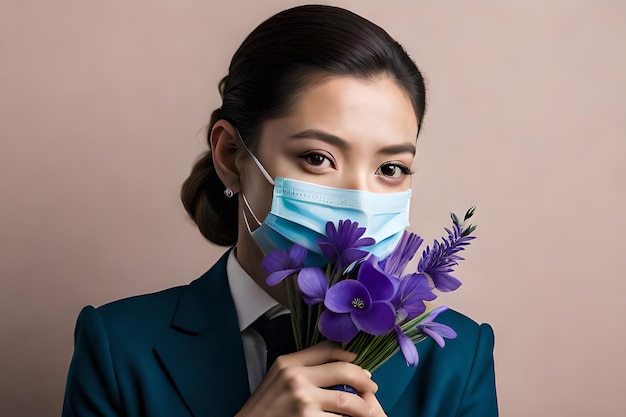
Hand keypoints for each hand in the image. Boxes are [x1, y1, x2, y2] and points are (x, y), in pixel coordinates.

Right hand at [236, 341, 386, 416]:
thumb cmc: (264, 408)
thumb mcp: (276, 379)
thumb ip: (301, 369)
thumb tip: (335, 363)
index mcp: (288, 362)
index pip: (326, 349)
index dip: (348, 354)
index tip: (358, 362)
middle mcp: (296, 377)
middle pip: (343, 370)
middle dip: (364, 379)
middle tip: (372, 388)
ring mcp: (302, 400)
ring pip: (347, 400)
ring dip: (365, 408)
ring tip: (371, 412)